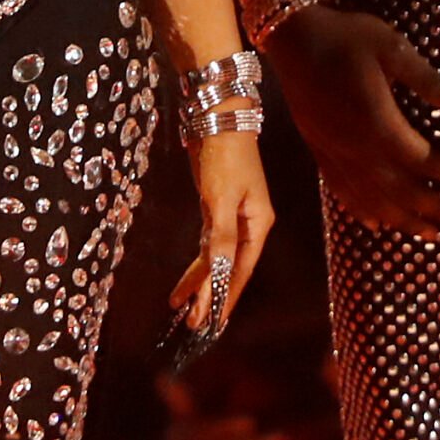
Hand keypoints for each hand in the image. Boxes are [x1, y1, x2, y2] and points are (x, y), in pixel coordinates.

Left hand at [172, 129, 274, 327]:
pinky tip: (189, 277)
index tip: (212, 322)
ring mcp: (233, 214)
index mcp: (258, 223)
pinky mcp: (217, 205)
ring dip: (200, 280)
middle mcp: (248, 223)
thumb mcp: (222, 197)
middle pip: (228, 267)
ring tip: (181, 306)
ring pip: (216, 256)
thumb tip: (219, 271)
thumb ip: (221, 236)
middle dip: (210, 294)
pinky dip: (198, 260)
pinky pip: (208, 242)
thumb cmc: (226, 154)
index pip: (240, 270)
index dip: (225, 296)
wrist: (219, 116)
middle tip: (192, 323)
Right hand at [264, 4, 439, 236]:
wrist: (291, 38)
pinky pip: (342, 192)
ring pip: (373, 201)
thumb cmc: (346, 37)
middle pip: (400, 191)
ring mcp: (334, 154)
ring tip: (431, 236)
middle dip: (435, 208)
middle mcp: (356, 148)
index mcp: (377, 123)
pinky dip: (363, 212)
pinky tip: (376, 225)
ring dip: (405, 221)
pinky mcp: (319, 152)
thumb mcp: (392, 48)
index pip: (421, 160)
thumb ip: (426, 79)